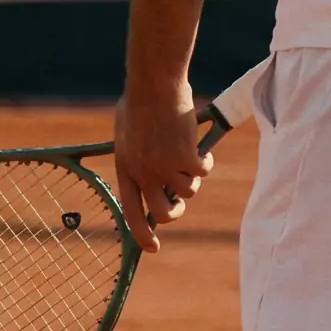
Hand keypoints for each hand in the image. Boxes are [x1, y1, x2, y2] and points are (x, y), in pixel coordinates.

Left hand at [113, 80, 213, 252]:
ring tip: (190, 158)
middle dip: (176, 211)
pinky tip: (200, 147)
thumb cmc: (140, 100)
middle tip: (180, 200)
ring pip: (188, 192)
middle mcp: (143, 171)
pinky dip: (205, 161)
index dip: (142, 233)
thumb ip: (136, 157)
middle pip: (164, 212)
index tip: (152, 247)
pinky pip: (202, 171)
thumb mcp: (126, 132)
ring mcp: (165, 165)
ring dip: (193, 179)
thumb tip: (149, 178)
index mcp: (125, 167)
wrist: (155, 82)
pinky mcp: (185, 156)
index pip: (131, 210)